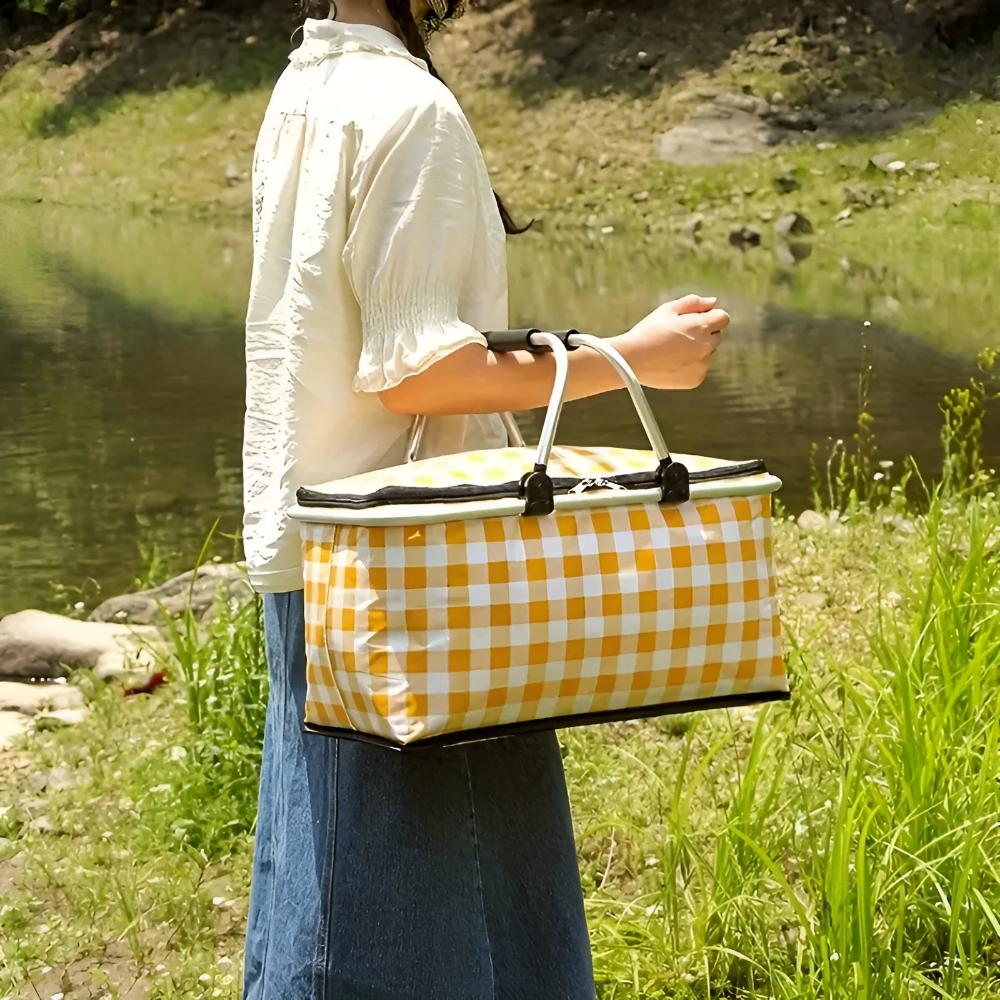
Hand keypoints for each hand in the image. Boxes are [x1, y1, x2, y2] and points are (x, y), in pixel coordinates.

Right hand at [612, 294, 729, 389]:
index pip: (723, 318)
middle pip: (716, 336)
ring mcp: (702, 365)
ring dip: (696, 351)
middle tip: (678, 336)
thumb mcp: (667, 310)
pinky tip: (671, 363)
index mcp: (701, 326)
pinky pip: (699, 369)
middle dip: (703, 334)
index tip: (695, 321)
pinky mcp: (696, 380)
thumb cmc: (647, 332)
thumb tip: (713, 302)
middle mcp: (706, 346)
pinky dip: (689, 366)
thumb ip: (693, 302)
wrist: (631, 361)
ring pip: (707, 354)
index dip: (710, 317)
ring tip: (671, 351)